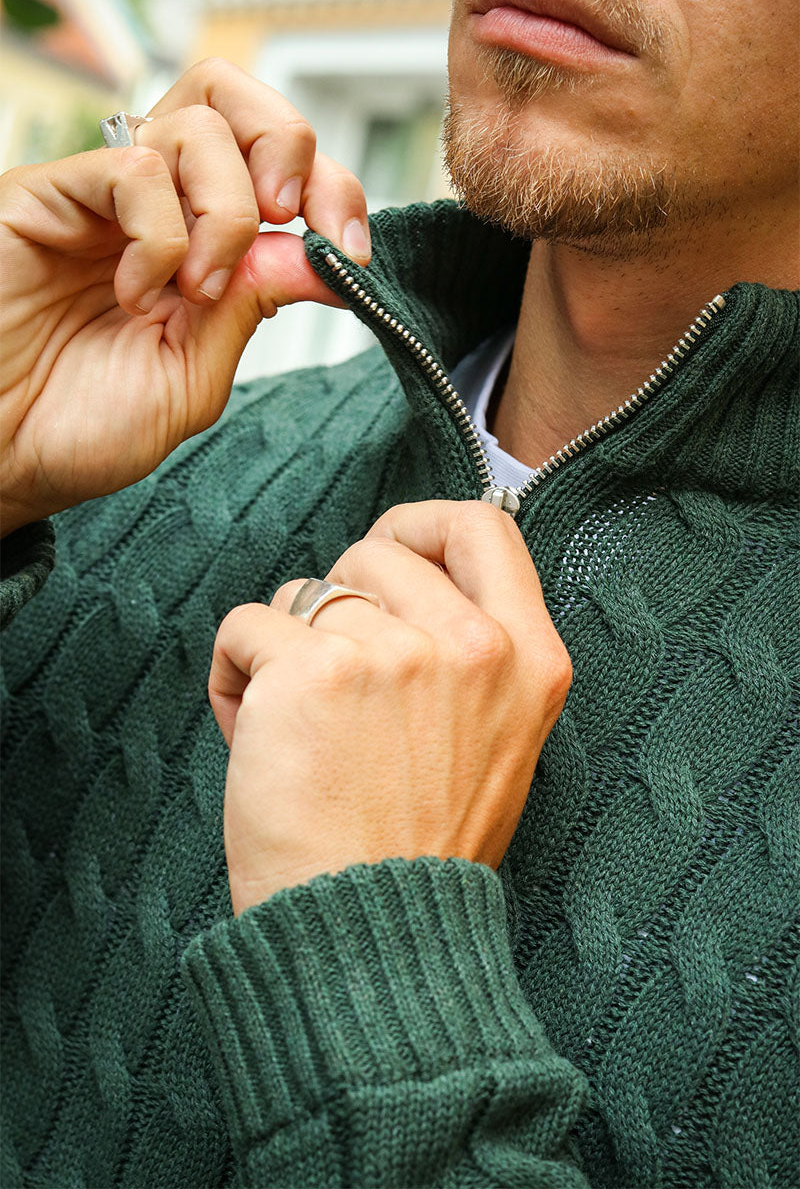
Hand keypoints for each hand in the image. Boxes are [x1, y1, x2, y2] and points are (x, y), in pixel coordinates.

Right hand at [0, 58, 369, 535]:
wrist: (7, 458)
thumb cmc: (85, 427)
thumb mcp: (196, 374)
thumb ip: (252, 306)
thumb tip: (321, 255)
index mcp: (198, 244)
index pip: (274, 162)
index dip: (329, 186)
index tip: (348, 249)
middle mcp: (154, 207)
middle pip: (234, 101)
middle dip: (288, 151)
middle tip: (286, 221)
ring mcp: (102, 197)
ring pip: (196, 126)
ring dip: (224, 215)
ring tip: (193, 294)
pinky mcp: (48, 195)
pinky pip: (134, 171)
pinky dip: (160, 238)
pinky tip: (135, 294)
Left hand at [209, 500, 571, 915]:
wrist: (371, 936)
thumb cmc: (420, 850)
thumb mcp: (497, 745)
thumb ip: (473, 658)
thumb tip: (404, 584)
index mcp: (529, 661)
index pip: (484, 526)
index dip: (422, 526)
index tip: (387, 555)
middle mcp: (472, 646)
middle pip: (373, 552)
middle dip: (335, 600)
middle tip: (329, 676)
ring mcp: (393, 655)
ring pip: (301, 592)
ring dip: (282, 648)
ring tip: (294, 726)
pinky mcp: (311, 672)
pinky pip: (244, 625)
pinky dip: (232, 673)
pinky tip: (251, 730)